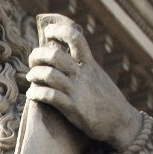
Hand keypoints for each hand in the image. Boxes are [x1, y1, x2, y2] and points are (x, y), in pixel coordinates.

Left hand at [27, 18, 140, 150]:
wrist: (121, 123)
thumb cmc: (105, 100)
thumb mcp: (97, 77)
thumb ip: (82, 67)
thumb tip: (63, 57)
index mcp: (90, 64)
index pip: (76, 38)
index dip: (59, 30)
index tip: (48, 30)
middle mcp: (83, 74)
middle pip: (55, 55)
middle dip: (38, 55)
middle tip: (33, 60)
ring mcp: (77, 91)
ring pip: (48, 75)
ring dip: (34, 74)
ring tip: (31, 77)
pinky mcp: (72, 108)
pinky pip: (49, 96)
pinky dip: (35, 93)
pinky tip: (32, 95)